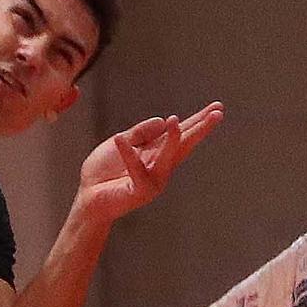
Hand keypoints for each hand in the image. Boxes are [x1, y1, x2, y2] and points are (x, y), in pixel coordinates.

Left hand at [75, 103, 223, 225]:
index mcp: (158, 152)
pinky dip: (128, 155)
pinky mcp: (139, 191)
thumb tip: (163, 120)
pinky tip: (120, 139)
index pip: (181, 133)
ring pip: (167, 157)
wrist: (88, 199)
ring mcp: (153, 180)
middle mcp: (160, 166)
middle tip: (218, 113)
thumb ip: (141, 132)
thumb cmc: (104, 172)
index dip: (198, 121)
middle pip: (185, 144)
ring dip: (172, 139)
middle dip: (201, 129)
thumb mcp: (121, 141)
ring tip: (175, 121)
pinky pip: (135, 170)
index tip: (217, 107)